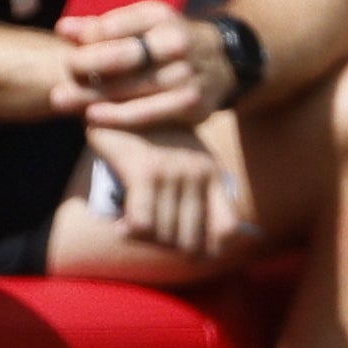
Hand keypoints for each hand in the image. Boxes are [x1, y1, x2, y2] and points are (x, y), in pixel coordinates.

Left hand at [50, 0, 233, 128]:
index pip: (114, 26)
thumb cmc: (165, 41)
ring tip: (61, 100)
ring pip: (130, 89)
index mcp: (159, 17)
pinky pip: (146, 114)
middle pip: (121, 57)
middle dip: (85, 66)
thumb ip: (101, 27)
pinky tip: (92, 117)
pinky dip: (117, 116)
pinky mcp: (191, 105)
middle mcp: (176, 43)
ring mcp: (186, 75)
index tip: (66, 49)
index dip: (86, 39)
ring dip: (92, 95)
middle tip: (60, 75)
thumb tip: (63, 29)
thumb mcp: (140, 23)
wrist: (223, 62)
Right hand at [94, 124, 245, 260]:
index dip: (208, 249)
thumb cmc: (152, 137)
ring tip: (133, 230)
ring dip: (146, 241)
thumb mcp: (184, 159)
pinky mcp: (144, 171)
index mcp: (212, 172)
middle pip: (191, 242)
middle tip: (151, 239)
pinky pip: (142, 224)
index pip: (227, 230)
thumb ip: (198, 195)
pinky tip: (121, 226)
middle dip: (169, 249)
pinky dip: (131, 233)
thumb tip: (208, 247)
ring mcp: (172, 171)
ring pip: (165, 236)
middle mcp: (198, 173)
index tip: (183, 246)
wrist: (120, 98)